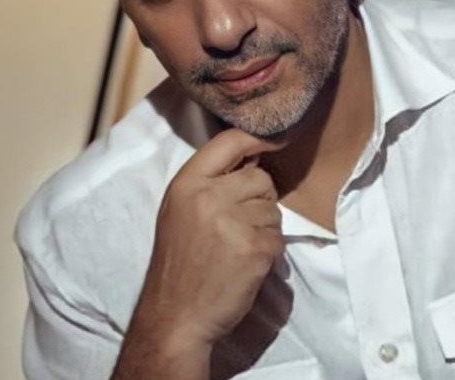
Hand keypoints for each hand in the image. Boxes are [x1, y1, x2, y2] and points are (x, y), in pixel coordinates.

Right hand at [113, 128, 284, 377]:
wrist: (175, 317)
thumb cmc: (179, 265)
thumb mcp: (180, 212)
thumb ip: (209, 184)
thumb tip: (254, 158)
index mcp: (186, 184)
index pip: (229, 142)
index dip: (257, 138)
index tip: (276, 140)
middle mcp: (208, 197)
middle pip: (261, 178)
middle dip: (259, 200)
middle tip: (238, 226)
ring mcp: (232, 222)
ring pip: (273, 209)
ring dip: (265, 227)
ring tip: (237, 248)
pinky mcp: (254, 248)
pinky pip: (279, 236)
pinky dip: (269, 251)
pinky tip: (246, 264)